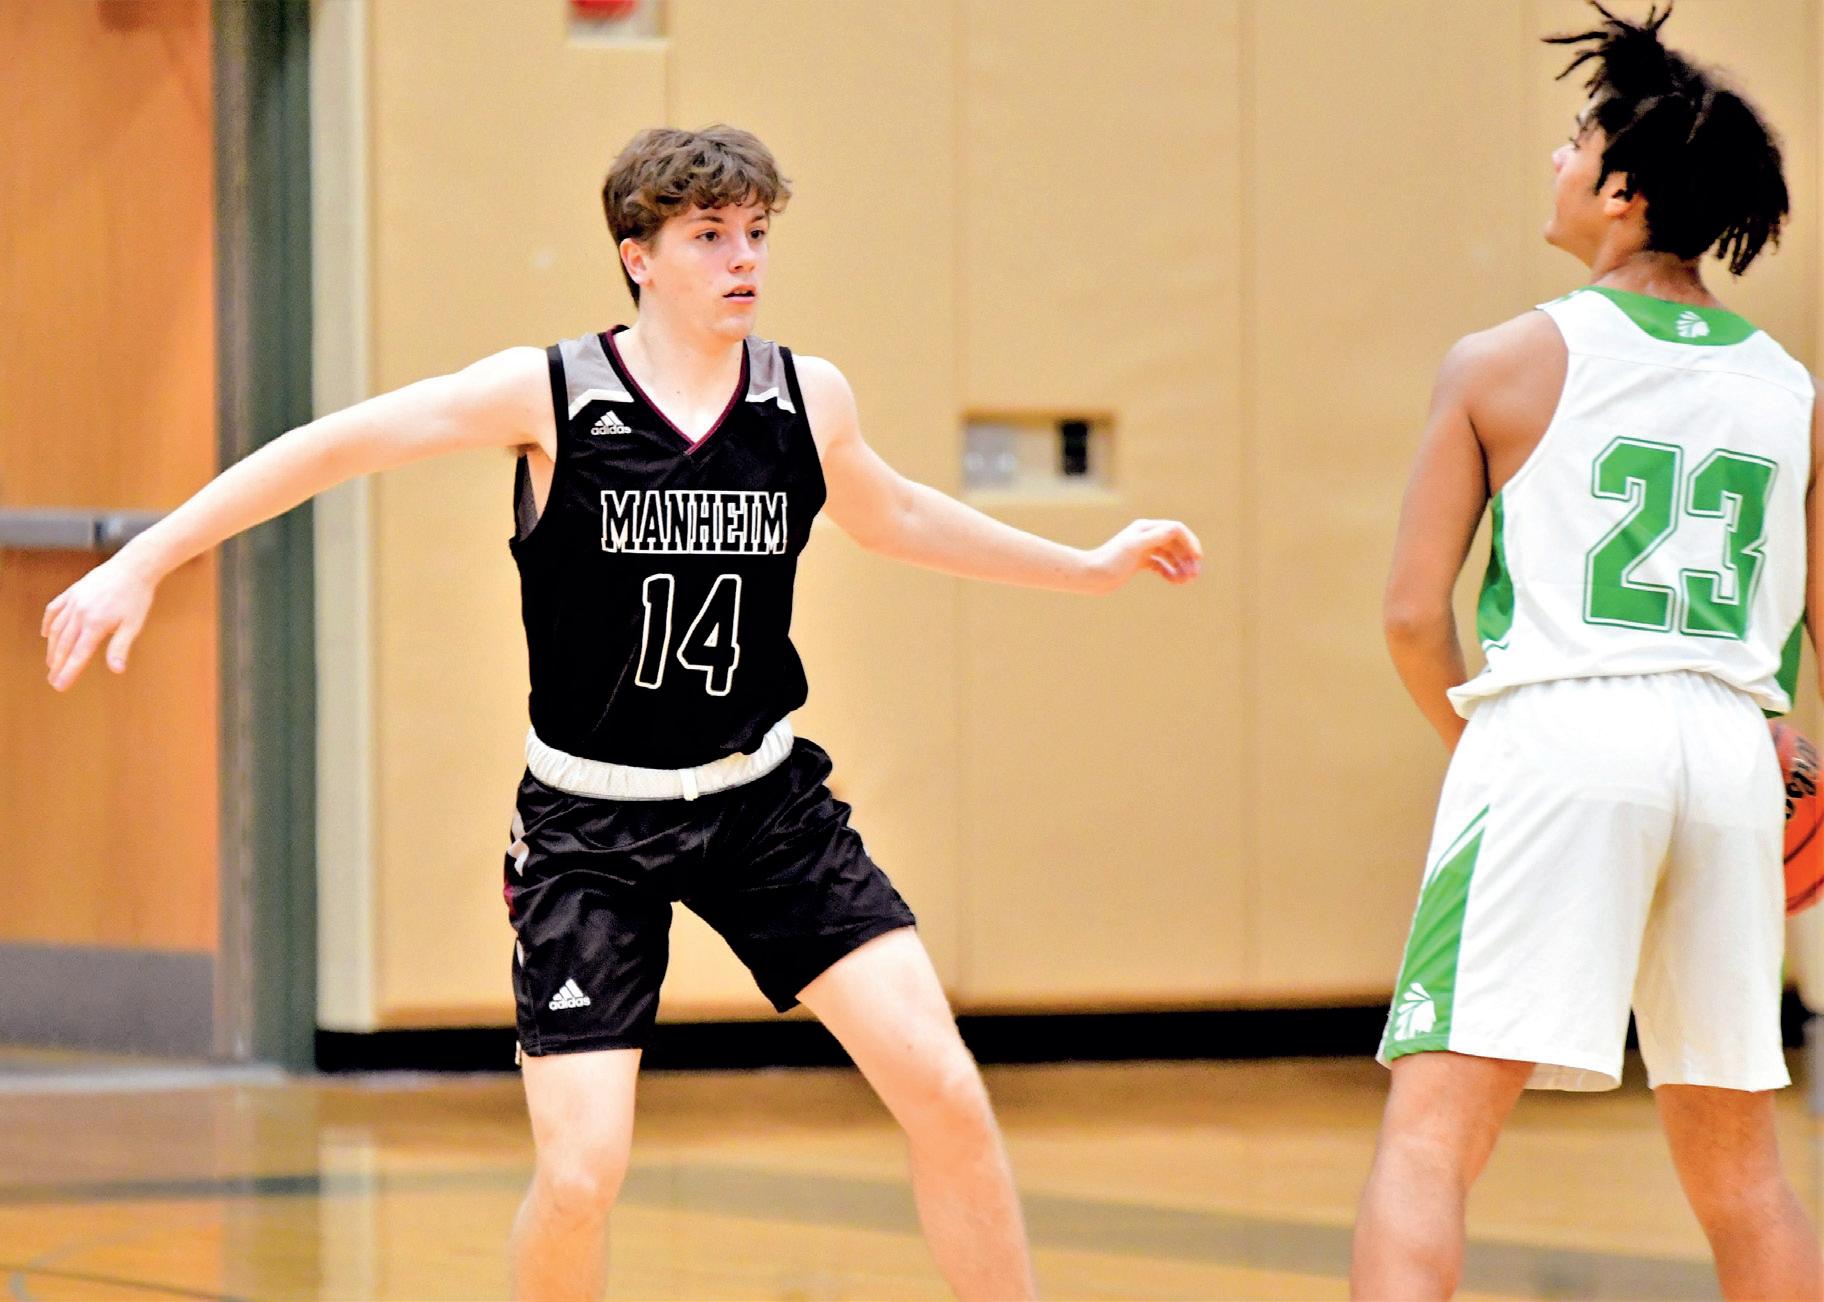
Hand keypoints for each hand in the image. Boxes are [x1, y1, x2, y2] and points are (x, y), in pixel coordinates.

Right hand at [41, 551, 157, 690]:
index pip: (78, 655)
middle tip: (53, 679)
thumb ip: (120, 647)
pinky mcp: (72, 592)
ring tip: (51, 663)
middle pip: (64, 645)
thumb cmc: (137, 597)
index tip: (59, 686)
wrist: (134, 567)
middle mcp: (79, 614)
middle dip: (57, 664)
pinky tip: (46, 634)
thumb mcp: (133, 625)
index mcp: (95, 625)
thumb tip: (116, 670)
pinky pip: (54, 610)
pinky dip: (48, 623)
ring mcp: (73, 602)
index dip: (68, 672)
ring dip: (52, 648)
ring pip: (57, 630)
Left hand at [1088, 519, 1202, 592]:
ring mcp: (1143, 550)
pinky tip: (1174, 581)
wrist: (1091, 575)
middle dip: (1187, 558)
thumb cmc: (1110, 560)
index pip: (1176, 530)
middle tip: (1195, 576)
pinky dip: (1170, 573)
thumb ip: (1154, 537)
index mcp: (1146, 528)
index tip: (1197, 558)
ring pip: (1170, 556)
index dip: (1190, 542)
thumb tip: (1175, 529)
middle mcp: (1146, 536)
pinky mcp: (1139, 563)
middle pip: (1175, 544)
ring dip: (1181, 567)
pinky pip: (1161, 566)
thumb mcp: (1134, 547)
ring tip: (1187, 581)